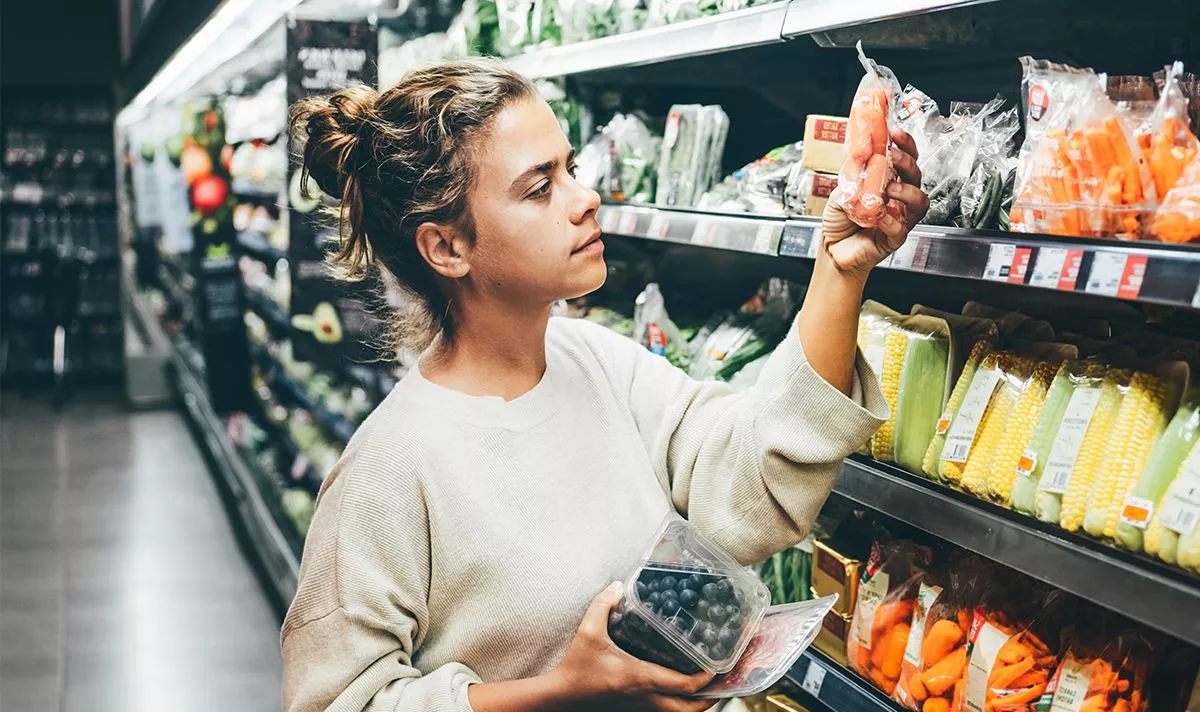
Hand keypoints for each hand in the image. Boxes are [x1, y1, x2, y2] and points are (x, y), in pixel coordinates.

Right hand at [550, 582, 715, 711]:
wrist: (562, 696)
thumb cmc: (577, 666)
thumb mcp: (588, 631)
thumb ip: (603, 605)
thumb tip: (618, 585)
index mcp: (641, 678)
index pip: (685, 685)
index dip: (707, 677)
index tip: (718, 663)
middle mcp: (646, 698)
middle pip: (690, 710)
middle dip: (712, 699)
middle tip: (724, 682)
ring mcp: (640, 708)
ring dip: (697, 705)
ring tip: (709, 688)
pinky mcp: (634, 710)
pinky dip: (679, 705)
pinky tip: (680, 691)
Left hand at [822, 128, 929, 276]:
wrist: (832, 248)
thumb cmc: (839, 219)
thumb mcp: (840, 190)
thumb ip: (851, 173)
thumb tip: (859, 152)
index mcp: (888, 181)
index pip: (906, 159)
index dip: (905, 145)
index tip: (895, 133)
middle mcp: (898, 198)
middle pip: (916, 176)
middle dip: (908, 162)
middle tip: (893, 156)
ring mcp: (899, 217)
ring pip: (919, 201)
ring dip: (907, 190)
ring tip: (889, 188)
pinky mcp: (894, 238)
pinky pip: (901, 229)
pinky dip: (891, 221)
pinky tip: (879, 217)